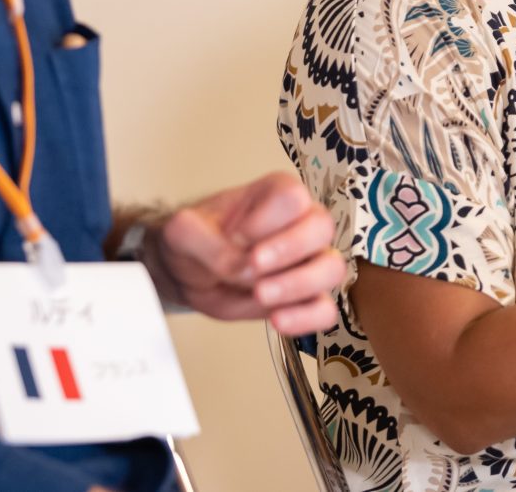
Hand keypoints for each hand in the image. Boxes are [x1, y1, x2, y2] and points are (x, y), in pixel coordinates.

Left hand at [147, 172, 345, 334]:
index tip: (239, 235)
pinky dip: (306, 317)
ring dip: (298, 285)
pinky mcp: (306, 297)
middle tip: (253, 266)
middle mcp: (301, 223)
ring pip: (332, 268)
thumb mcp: (184, 231)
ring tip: (260, 295)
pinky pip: (325, 309)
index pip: (292, 197)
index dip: (267, 219)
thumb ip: (207, 242)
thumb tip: (240, 265)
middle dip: (288, 249)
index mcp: (276, 195)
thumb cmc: (197, 239)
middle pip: (322, 227)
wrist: (191, 272)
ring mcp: (309, 261)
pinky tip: (277, 320)